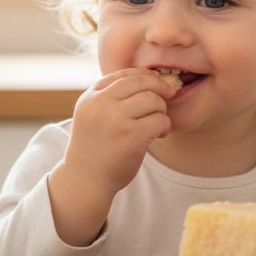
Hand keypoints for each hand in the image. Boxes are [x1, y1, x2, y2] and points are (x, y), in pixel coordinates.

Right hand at [64, 68, 175, 195]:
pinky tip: (159, 135)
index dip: (144, 76)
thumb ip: (110, 97)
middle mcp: (100, 104)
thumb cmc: (95, 148)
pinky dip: (164, 126)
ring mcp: (115, 119)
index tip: (156, 81)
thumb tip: (149, 79)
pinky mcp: (132, 136)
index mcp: (90, 97)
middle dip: (159, 87)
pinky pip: (160, 120)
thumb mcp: (93, 115)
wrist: (85, 180)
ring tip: (158, 123)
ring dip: (162, 110)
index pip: (122, 75)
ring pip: (153, 100)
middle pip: (140, 83)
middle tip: (169, 94)